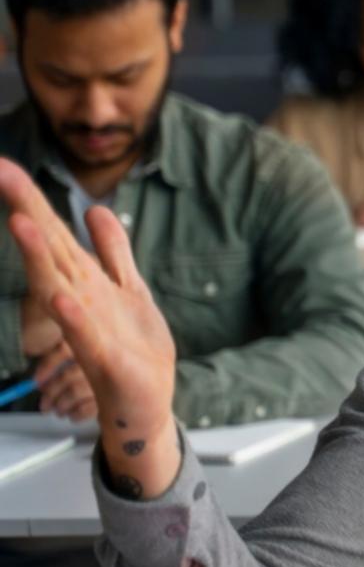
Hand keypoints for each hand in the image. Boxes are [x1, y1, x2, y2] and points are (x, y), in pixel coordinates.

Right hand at [0, 159, 178, 496]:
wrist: (145, 401)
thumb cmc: (132, 347)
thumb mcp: (129, 287)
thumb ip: (112, 250)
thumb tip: (96, 210)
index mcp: (85, 279)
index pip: (55, 232)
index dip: (32, 198)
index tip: (4, 165)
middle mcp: (78, 298)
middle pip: (50, 247)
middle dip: (27, 210)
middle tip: (0, 172)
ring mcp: (87, 326)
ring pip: (59, 284)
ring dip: (39, 254)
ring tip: (20, 223)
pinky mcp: (103, 356)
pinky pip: (85, 333)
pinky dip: (72, 316)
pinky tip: (59, 298)